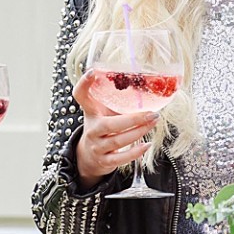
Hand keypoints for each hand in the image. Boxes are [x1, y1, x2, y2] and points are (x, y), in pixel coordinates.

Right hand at [71, 71, 158, 188]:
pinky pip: (120, 158)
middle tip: (151, 113)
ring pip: (117, 141)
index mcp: (91, 112)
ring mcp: (97, 146)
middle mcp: (92, 129)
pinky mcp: (104, 161)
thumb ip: (116, 101)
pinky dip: (135, 152)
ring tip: (152, 123)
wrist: (90, 156)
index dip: (84, 84)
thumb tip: (145, 85)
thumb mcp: (103, 112)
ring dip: (138, 132)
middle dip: (133, 120)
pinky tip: (146, 145)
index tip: (92, 72)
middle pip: (108, 125)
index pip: (80, 96)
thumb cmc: (103, 128)